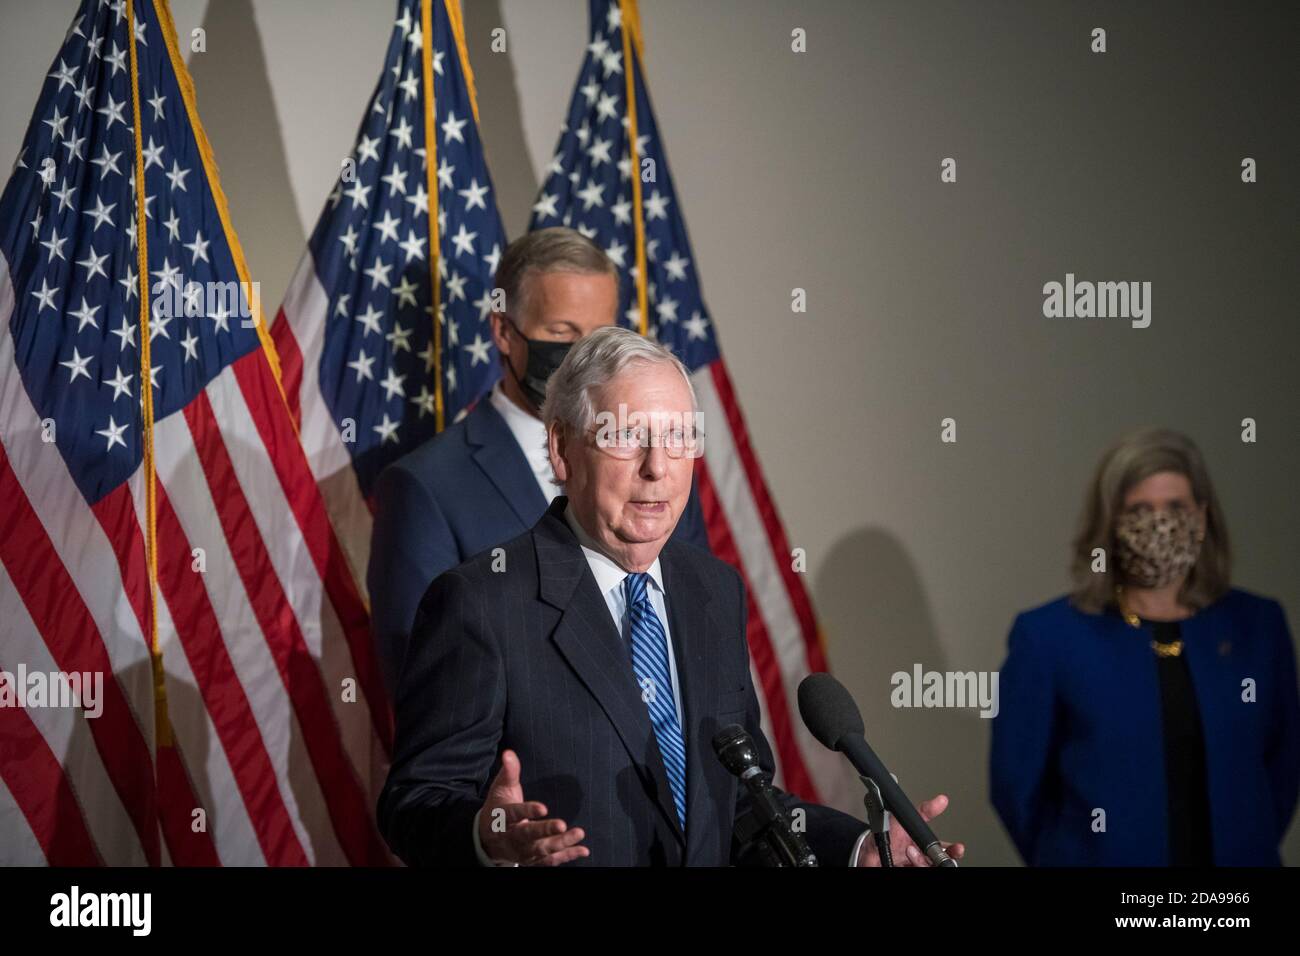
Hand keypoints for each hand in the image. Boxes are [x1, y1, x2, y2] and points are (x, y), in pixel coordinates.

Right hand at [477, 750, 589, 865]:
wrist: (487, 838)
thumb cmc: (498, 807)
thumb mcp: (501, 788)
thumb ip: (509, 771)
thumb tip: (508, 752)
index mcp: (503, 817)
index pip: (514, 813)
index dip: (528, 811)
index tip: (543, 808)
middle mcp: (512, 837)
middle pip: (528, 836)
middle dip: (545, 831)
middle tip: (562, 825)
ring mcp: (522, 851)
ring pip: (541, 850)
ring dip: (560, 843)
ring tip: (578, 833)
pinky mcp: (531, 860)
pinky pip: (548, 862)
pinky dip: (566, 857)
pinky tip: (582, 849)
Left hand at [856, 793, 965, 866]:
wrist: (869, 848)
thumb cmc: (888, 834)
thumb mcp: (906, 819)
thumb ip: (925, 811)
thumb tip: (942, 800)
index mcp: (925, 845)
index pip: (945, 849)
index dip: (953, 850)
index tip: (958, 848)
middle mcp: (923, 857)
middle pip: (941, 862)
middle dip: (944, 860)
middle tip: (941, 858)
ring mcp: (916, 864)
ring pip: (929, 866)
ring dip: (922, 860)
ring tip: (910, 852)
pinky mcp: (908, 871)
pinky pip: (919, 871)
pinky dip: (916, 864)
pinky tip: (908, 860)